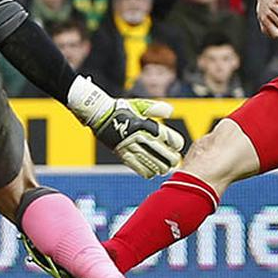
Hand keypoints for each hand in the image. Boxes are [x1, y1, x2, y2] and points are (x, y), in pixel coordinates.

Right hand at [67, 77, 183, 177]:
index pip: (172, 139)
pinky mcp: (124, 155)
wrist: (100, 115)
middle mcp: (142, 137)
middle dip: (172, 159)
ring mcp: (133, 148)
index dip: (177, 144)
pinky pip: (140, 169)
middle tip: (173, 160)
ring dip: (162, 168)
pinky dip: (148, 172)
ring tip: (164, 168)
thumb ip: (156, 108)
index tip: (177, 146)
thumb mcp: (140, 105)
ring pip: (155, 165)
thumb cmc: (122, 109)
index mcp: (148, 125)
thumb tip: (169, 112)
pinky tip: (151, 172)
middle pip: (166, 155)